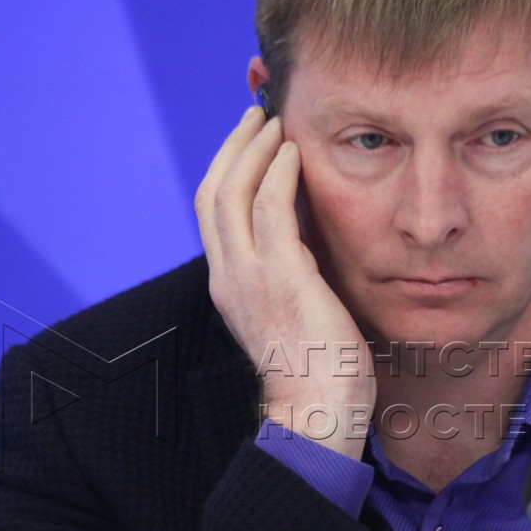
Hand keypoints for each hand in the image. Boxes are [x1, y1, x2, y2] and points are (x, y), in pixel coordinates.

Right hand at [194, 105, 374, 459]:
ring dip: (255, 150)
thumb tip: (310, 238)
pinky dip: (279, 174)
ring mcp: (250, 276)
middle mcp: (228, 277)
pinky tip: (295, 155)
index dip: (227, 169)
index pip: (213, 213)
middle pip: (212, 192)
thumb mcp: (293, 312)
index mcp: (228, 286)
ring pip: (233, 192)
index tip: (251, 141)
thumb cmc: (318, 371)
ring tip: (276, 124)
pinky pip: (270, 210)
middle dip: (233, 148)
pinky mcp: (282, 277)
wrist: (317, 413)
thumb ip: (291, 273)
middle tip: (258, 116)